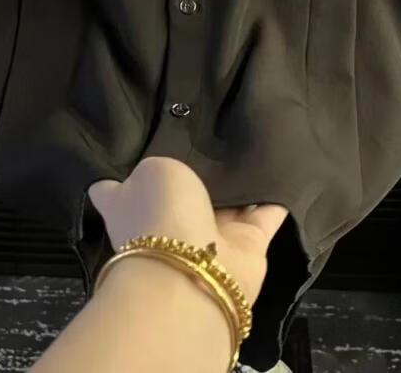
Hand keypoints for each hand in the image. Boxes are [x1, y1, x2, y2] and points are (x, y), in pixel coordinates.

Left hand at [88, 156, 288, 303]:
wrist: (194, 270)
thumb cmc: (159, 212)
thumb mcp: (149, 171)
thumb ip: (160, 167)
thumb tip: (167, 172)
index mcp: (130, 208)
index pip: (114, 189)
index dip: (123, 167)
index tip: (139, 141)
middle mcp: (169, 224)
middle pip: (182, 192)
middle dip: (196, 166)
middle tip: (212, 129)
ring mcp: (210, 237)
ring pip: (227, 202)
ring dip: (241, 179)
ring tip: (253, 139)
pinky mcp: (248, 247)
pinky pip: (266, 214)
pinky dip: (278, 196)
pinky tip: (285, 166)